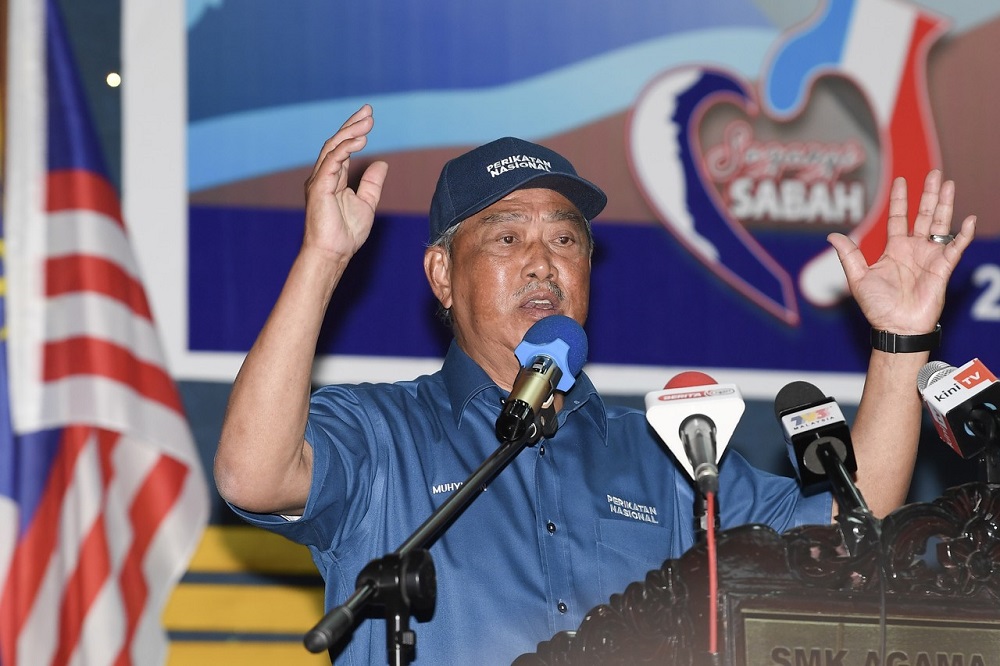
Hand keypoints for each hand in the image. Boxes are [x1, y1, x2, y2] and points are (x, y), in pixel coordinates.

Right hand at [303, 104, 388, 260]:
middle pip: (337, 142)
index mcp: (333, 178)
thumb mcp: (366, 203)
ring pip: (333, 148)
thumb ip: (372, 183)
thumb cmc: (346, 234)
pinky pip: (331, 162)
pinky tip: (359, 141)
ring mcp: (319, 180)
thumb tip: (382, 163)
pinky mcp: (318, 187)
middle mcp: (324, 175)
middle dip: (352, 125)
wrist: (333, 253)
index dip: (355, 131)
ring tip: (367, 122)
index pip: (343, 148)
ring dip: (350, 133)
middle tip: (368, 111)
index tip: (369, 117)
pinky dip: (345, 149)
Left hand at [828, 169, 975, 334]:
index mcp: (894, 249)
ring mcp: (929, 257)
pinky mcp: (943, 268)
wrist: (895, 326)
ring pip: (940, 225)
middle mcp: (913, 249)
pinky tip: (967, 220)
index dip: (900, 199)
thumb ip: (848, 255)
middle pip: (924, 215)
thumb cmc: (877, 306)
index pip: (898, 217)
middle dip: (929, 194)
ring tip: (949, 184)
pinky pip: (955, 248)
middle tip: (935, 173)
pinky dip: (962, 234)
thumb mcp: (858, 278)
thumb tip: (832, 235)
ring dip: (945, 205)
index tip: (901, 180)